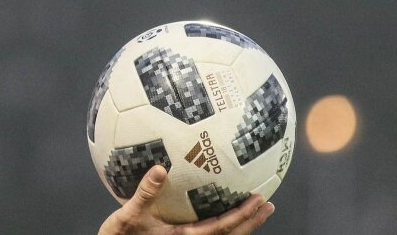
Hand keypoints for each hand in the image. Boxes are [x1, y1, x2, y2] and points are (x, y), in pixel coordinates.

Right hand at [98, 166, 273, 234]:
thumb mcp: (128, 215)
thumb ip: (145, 193)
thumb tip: (160, 169)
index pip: (222, 227)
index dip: (243, 215)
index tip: (260, 200)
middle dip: (251, 222)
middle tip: (267, 204)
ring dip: (241, 225)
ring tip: (253, 210)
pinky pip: (209, 233)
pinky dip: (223, 225)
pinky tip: (220, 211)